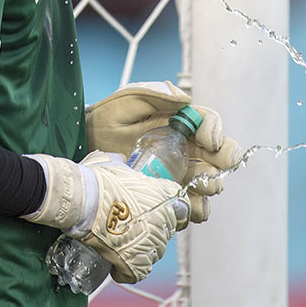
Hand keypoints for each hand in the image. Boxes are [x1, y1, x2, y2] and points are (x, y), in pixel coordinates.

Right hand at [23, 151, 181, 284]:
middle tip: (131, 229)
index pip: (182, 207)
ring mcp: (151, 242)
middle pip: (166, 232)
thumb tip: (121, 162)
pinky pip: (137, 272)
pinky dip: (126, 272)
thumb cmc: (97, 179)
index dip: (172, 213)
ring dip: (141, 252)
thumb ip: (123, 166)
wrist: (83, 199)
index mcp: (163, 193)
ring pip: (154, 253)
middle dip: (151, 232)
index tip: (159, 215)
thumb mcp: (113, 163)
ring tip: (122, 247)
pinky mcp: (135, 261)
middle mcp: (163, 219)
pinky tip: (115, 267)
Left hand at [85, 81, 239, 221]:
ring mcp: (176, 172)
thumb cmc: (106, 119)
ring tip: (197, 192)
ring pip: (205, 184)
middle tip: (213, 173)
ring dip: (207, 191)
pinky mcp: (165, 192)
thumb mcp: (127, 101)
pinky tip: (181, 209)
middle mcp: (184, 147)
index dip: (215, 132)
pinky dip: (189, 211)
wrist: (84, 145)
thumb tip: (185, 100)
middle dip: (221, 165)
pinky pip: (185, 205)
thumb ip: (154, 95)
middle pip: (216, 157)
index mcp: (179, 122)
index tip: (211, 142)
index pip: (207, 123)